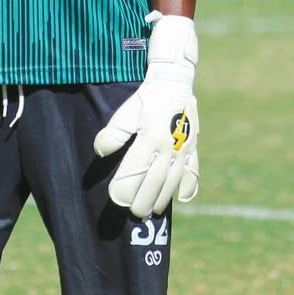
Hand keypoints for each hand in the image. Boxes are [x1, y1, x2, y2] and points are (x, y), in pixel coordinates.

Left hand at [94, 11, 198, 218]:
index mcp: (150, 136)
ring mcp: (183, 148)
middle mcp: (168, 146)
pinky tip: (183, 198)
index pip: (135, 169)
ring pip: (173, 180)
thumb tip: (100, 151)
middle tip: (134, 213)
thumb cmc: (147, 97)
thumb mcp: (127, 110)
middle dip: (143, 199)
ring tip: (152, 211)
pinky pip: (193, 170)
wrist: (174, 81)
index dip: (125, 186)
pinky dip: (189, 186)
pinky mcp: (192, 147)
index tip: (116, 199)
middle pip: (155, 180)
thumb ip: (115, 132)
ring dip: (163, 198)